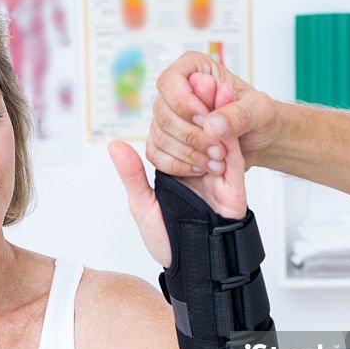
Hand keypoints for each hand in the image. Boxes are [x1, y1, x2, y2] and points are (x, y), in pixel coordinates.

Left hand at [109, 75, 246, 266]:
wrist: (194, 267)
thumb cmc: (171, 242)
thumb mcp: (143, 205)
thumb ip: (132, 175)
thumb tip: (115, 146)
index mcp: (177, 169)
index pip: (177, 132)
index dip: (178, 110)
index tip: (177, 87)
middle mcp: (199, 167)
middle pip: (202, 129)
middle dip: (200, 105)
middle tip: (199, 81)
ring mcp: (218, 175)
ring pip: (220, 136)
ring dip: (216, 114)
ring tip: (213, 87)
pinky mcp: (233, 186)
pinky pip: (234, 156)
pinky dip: (229, 139)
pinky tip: (221, 124)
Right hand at [148, 51, 283, 174]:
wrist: (258, 140)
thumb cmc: (259, 117)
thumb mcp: (260, 111)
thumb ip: (239, 114)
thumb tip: (211, 125)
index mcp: (194, 69)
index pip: (170, 81)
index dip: (184, 104)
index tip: (206, 121)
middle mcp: (174, 92)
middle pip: (164, 114)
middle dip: (192, 137)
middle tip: (220, 150)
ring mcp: (166, 118)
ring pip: (160, 138)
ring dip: (190, 154)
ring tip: (218, 161)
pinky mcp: (163, 142)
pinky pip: (157, 156)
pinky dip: (180, 166)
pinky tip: (202, 168)